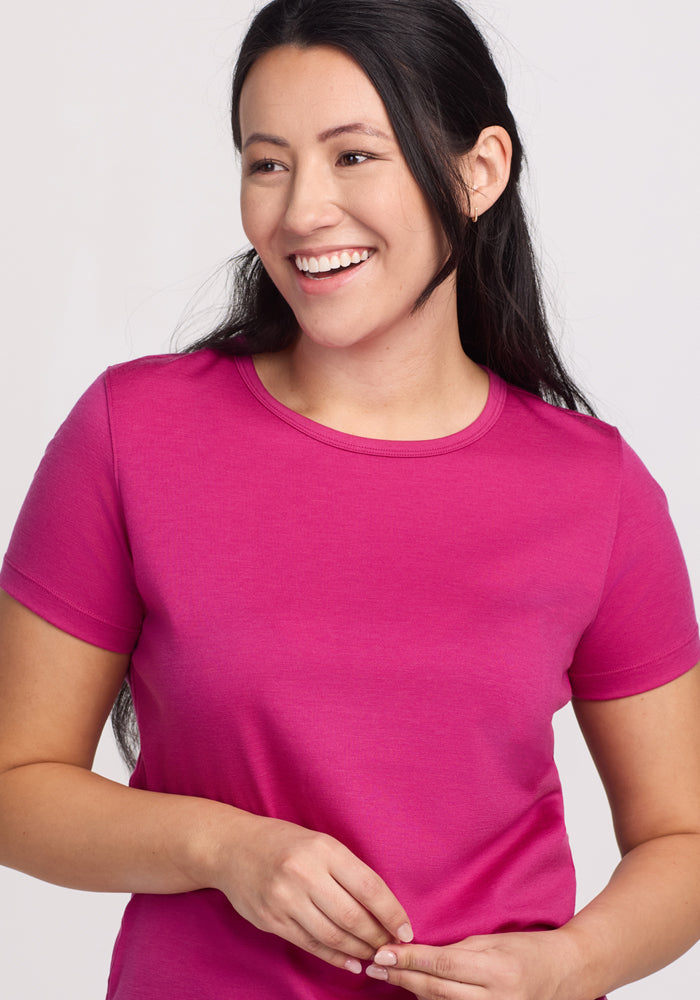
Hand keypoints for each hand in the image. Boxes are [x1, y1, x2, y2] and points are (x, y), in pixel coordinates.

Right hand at [212, 814, 412, 973]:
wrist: (232, 848)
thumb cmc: (284, 843)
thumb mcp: (319, 843)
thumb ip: (347, 870)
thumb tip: (382, 907)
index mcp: (323, 849)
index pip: (368, 886)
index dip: (391, 912)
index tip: (406, 930)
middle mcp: (304, 874)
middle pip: (352, 916)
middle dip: (377, 937)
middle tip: (392, 947)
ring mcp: (285, 899)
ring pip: (333, 935)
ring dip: (359, 950)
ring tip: (374, 955)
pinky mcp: (272, 920)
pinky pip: (310, 944)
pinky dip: (334, 957)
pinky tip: (350, 963)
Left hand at [366, 929, 570, 998]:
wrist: (565, 974)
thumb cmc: (529, 950)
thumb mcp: (492, 942)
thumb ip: (457, 953)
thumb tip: (418, 957)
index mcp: (496, 971)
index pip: (442, 966)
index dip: (409, 961)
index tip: (383, 954)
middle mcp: (497, 999)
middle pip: (437, 991)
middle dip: (403, 978)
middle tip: (375, 966)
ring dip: (413, 993)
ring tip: (389, 978)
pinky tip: (418, 994)